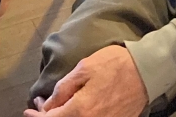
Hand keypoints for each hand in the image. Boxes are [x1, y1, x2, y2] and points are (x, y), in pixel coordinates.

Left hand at [23, 45, 147, 116]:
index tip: (29, 109)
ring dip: (63, 116)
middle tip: (40, 108)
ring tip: (56, 107)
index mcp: (80, 110)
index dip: (37, 115)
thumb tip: (48, 104)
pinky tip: (74, 109)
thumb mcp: (84, 68)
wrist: (146, 71)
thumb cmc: (115, 65)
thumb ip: (64, 88)